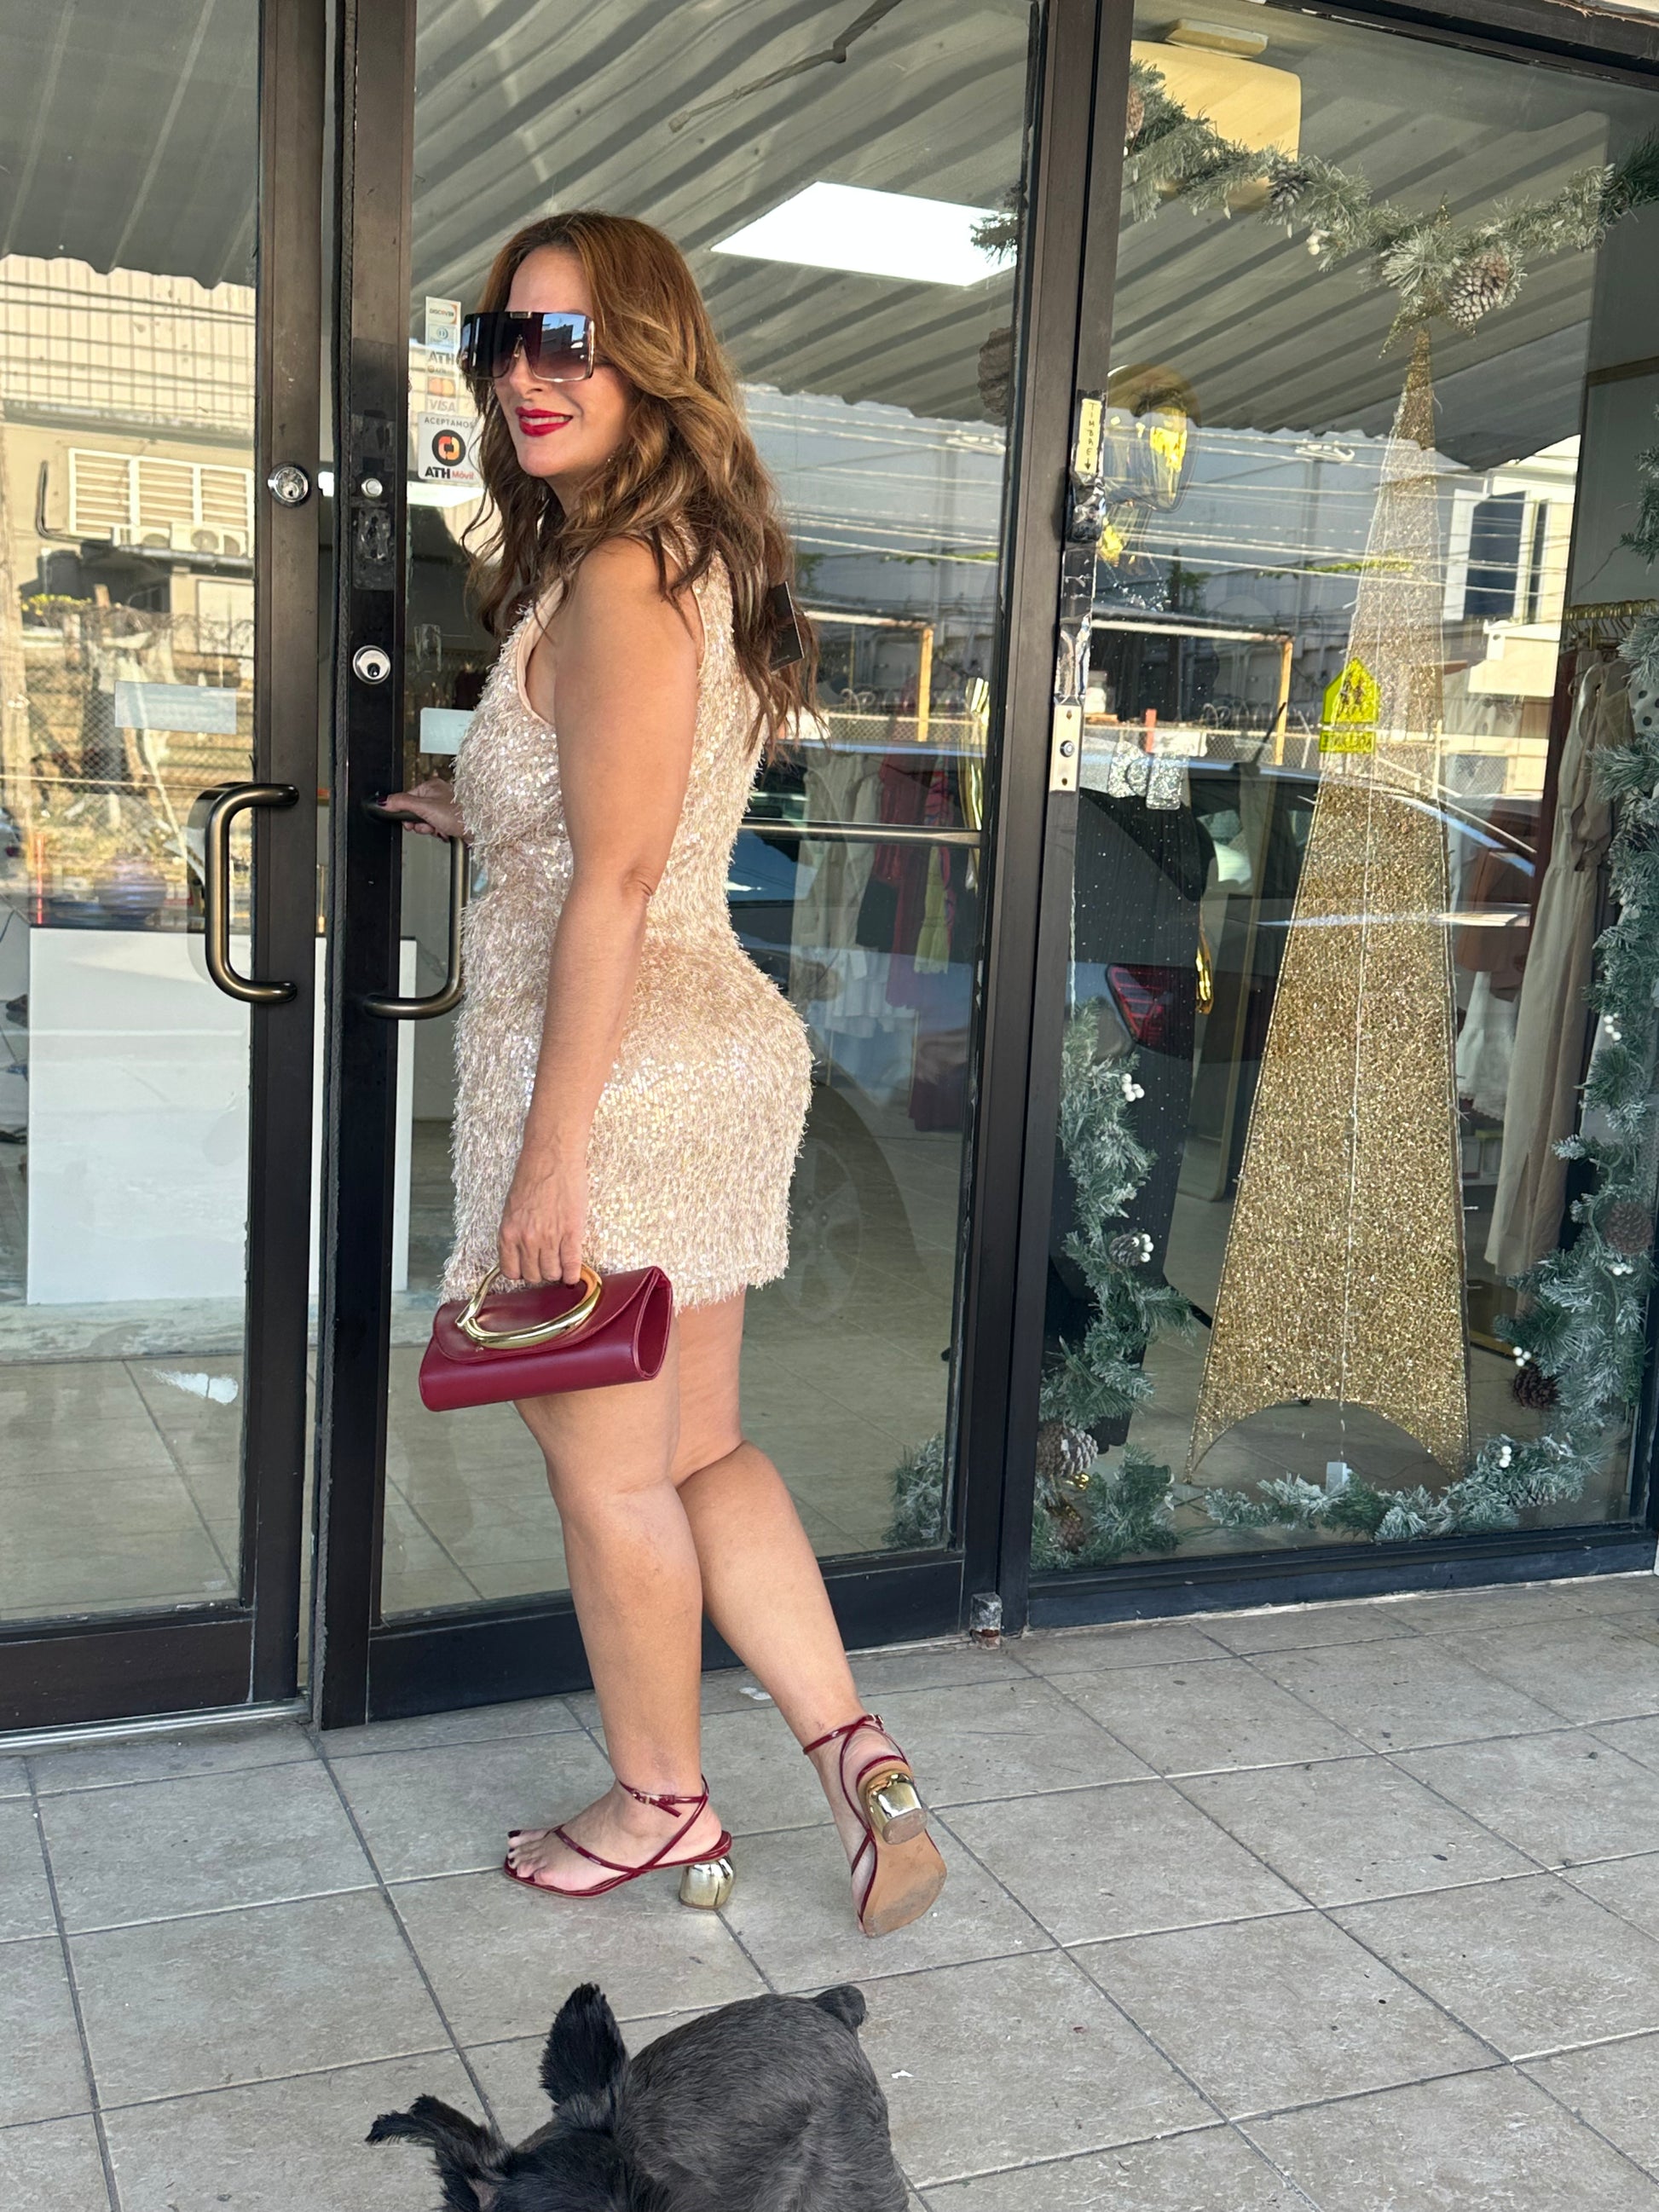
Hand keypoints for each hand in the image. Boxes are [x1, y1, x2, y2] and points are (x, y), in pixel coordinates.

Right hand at [381, 778, 463, 839]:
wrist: (478, 829)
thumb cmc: (458, 814)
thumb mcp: (424, 807)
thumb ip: (402, 803)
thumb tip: (383, 801)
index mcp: (431, 786)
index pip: (407, 799)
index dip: (406, 813)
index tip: (409, 822)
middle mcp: (438, 795)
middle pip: (416, 812)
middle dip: (420, 823)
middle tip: (427, 825)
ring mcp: (444, 808)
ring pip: (425, 822)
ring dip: (429, 829)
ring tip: (438, 828)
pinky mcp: (450, 820)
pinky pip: (436, 828)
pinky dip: (438, 832)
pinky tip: (445, 832)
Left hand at [498, 1143, 588, 1286]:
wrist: (552, 1157)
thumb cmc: (532, 1175)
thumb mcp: (512, 1207)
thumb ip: (515, 1232)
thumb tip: (522, 1251)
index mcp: (508, 1233)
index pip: (511, 1271)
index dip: (521, 1272)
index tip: (528, 1267)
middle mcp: (526, 1240)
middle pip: (533, 1276)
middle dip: (540, 1272)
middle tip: (547, 1263)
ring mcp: (550, 1238)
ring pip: (552, 1273)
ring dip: (557, 1272)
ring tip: (561, 1263)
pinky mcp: (571, 1233)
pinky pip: (571, 1265)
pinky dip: (573, 1274)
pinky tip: (574, 1273)